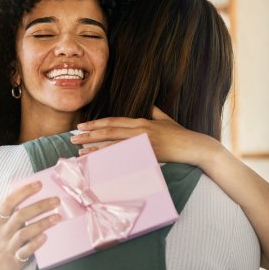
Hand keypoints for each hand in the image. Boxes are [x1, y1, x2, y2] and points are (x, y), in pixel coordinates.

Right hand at [0, 181, 59, 269]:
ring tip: (57, 217)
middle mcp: (3, 232)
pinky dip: (35, 244)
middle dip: (39, 206)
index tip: (38, 184)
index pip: (8, 202)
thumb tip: (35, 201)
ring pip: (24, 233)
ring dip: (42, 224)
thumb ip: (12, 216)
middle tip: (56, 200)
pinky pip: (24, 252)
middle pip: (20, 215)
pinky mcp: (14, 261)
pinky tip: (45, 237)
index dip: (23, 192)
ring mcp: (8, 246)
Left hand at [71, 107, 219, 166]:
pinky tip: (99, 163)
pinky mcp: (147, 154)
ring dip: (95, 148)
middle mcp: (140, 130)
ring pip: (113, 144)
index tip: (82, 126)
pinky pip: (124, 157)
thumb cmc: (182, 135)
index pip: (114, 121)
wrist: (195, 146)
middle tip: (72, 137)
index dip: (97, 124)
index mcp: (142, 121)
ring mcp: (143, 142)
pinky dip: (110, 159)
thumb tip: (152, 106)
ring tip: (79, 151)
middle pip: (109, 131)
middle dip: (89, 134)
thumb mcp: (167, 120)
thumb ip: (157, 113)